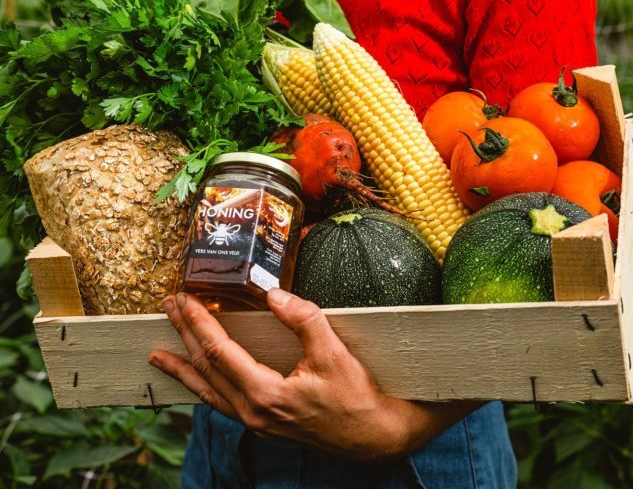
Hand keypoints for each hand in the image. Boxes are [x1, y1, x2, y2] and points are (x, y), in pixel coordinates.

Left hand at [149, 289, 478, 460]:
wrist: (374, 435)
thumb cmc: (356, 396)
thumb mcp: (333, 352)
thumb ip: (303, 319)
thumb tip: (273, 295)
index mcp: (265, 394)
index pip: (220, 352)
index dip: (199, 323)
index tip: (185, 299)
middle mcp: (252, 412)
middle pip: (207, 368)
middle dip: (184, 336)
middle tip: (168, 308)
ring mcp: (255, 422)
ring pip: (208, 391)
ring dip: (184, 366)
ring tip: (159, 354)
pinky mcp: (262, 423)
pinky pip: (220, 402)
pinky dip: (202, 386)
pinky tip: (196, 380)